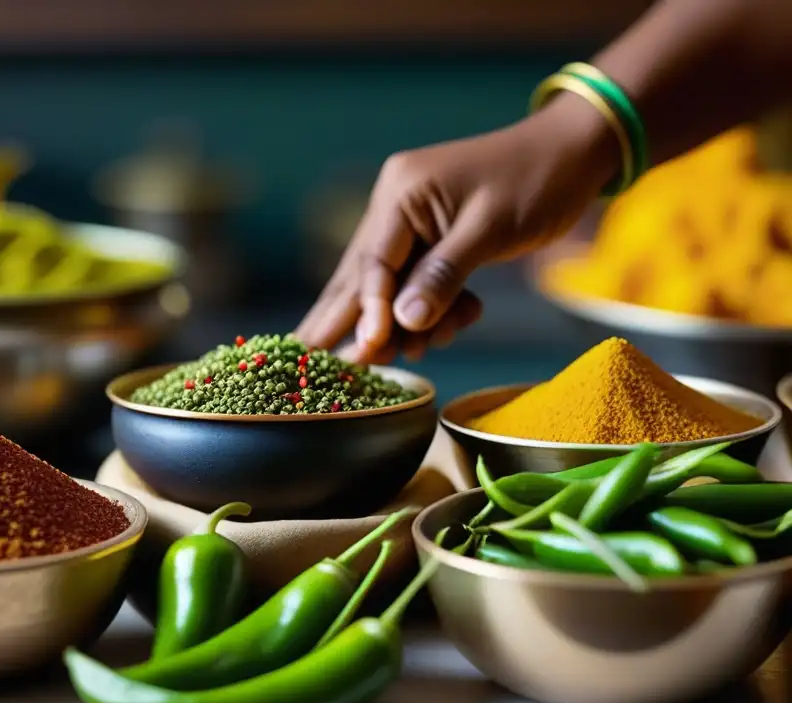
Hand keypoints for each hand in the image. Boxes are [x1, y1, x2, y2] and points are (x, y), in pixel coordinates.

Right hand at [296, 93, 618, 362]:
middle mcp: (394, 204)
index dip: (370, 310)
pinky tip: (451, 326)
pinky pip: (416, 282)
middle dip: (351, 321)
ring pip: (388, 285)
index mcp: (402, 191)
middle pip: (361, 274)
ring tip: (410, 355)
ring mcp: (409, 220)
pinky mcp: (429, 236)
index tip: (367, 350)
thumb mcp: (491, 229)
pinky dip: (431, 308)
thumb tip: (403, 321)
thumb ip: (443, 275)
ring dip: (402, 323)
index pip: (374, 262)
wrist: (573, 152)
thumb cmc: (537, 181)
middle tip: (316, 363)